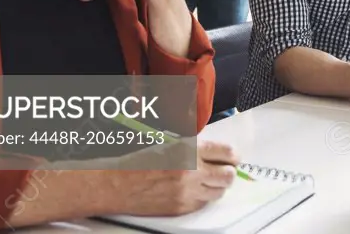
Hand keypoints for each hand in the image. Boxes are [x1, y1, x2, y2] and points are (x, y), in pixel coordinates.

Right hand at [111, 141, 240, 216]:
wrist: (116, 184)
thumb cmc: (137, 161)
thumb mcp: (169, 142)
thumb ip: (194, 146)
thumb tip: (216, 151)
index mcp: (189, 150)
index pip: (226, 152)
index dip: (233, 155)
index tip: (233, 156)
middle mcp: (191, 172)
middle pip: (228, 175)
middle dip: (229, 170)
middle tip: (225, 167)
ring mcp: (186, 192)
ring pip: (219, 191)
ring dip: (218, 184)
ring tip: (211, 179)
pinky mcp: (180, 207)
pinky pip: (203, 203)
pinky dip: (203, 196)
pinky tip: (195, 189)